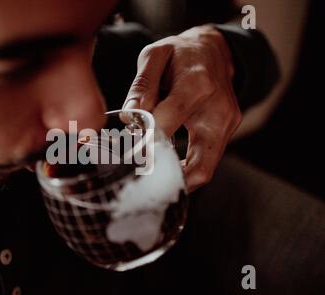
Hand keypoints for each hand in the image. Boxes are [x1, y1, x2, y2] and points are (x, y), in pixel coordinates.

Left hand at [123, 25, 241, 192]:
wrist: (215, 48)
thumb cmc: (181, 52)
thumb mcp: (155, 55)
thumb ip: (142, 86)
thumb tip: (130, 117)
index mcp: (196, 85)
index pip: (167, 123)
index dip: (144, 142)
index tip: (127, 153)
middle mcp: (218, 109)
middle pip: (199, 165)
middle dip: (168, 180)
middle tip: (142, 184)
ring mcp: (228, 122)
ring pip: (206, 168)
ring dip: (178, 179)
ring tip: (152, 179)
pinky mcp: (229, 129)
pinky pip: (208, 159)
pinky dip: (187, 169)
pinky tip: (166, 167)